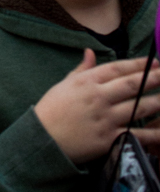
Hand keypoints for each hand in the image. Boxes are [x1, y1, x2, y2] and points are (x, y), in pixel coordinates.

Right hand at [33, 50, 159, 163]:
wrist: (43, 139)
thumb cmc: (52, 109)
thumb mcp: (64, 84)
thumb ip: (82, 69)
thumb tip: (91, 52)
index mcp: (87, 81)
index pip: (118, 68)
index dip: (137, 64)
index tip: (153, 61)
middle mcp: (99, 97)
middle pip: (132, 85)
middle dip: (153, 78)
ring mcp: (105, 118)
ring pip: (138, 108)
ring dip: (156, 101)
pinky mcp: (109, 139)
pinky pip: (135, 134)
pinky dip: (152, 133)